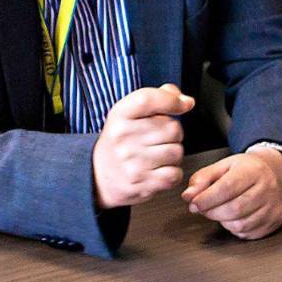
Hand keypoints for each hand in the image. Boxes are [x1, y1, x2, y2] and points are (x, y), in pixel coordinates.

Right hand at [92, 83, 194, 208]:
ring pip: (177, 151)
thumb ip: (154, 100)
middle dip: (172, 132)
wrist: (97, 176)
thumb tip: (184, 99)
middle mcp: (123, 136)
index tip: (184, 104)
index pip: (148, 99)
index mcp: (119, 115)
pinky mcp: (142, 182)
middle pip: (172, 127)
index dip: (171, 100)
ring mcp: (133, 161)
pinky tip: (157, 170)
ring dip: (173, 153)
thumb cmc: (119, 142)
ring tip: (156, 155)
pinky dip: (172, 173)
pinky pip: (175, 174)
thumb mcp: (127, 115)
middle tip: (158, 138)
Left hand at [181, 150, 281, 239]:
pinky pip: (249, 233)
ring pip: (242, 224)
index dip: (207, 199)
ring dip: (222, 221)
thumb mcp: (221, 166)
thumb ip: (201, 179)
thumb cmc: (244, 170)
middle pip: (234, 209)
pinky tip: (231, 218)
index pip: (227, 188)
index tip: (193, 204)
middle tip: (201, 209)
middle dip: (212, 212)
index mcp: (252, 171)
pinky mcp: (275, 222)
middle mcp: (266, 189)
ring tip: (217, 211)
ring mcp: (273, 207)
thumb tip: (188, 196)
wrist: (272, 173)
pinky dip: (235, 229)